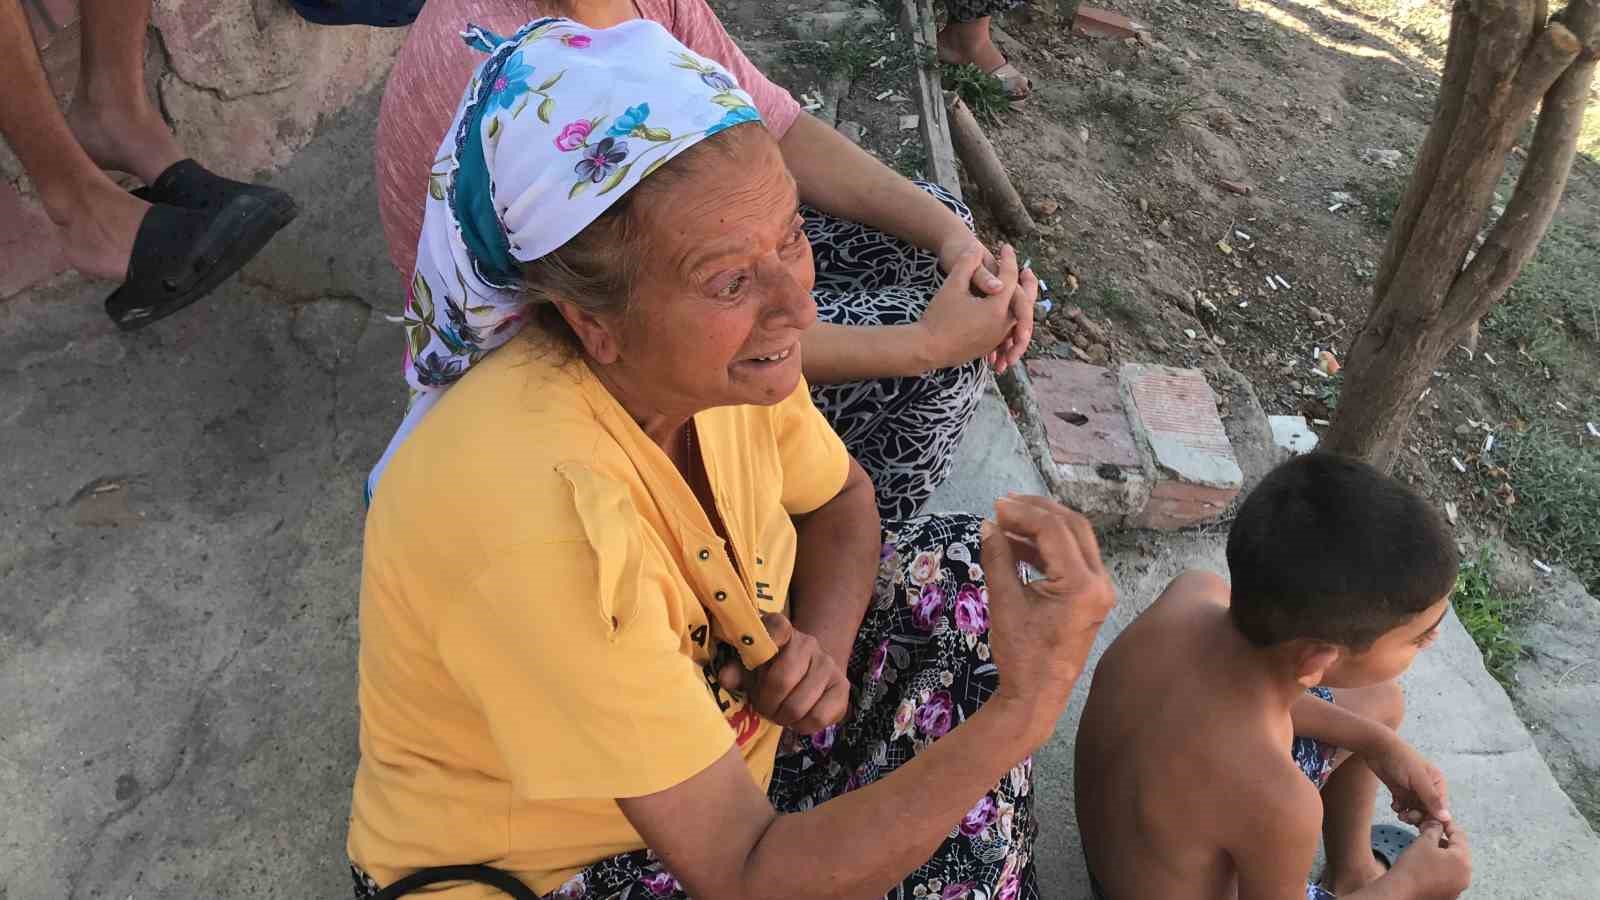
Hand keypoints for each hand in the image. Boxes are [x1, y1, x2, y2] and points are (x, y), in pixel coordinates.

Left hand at [718, 613, 849, 734]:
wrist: (808, 669)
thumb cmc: (769, 669)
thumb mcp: (749, 666)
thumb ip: (736, 670)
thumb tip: (725, 678)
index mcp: (781, 630)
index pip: (777, 628)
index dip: (766, 643)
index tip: (753, 662)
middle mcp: (808, 642)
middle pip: (782, 680)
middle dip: (766, 703)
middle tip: (763, 708)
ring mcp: (828, 664)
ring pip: (799, 705)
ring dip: (783, 718)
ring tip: (778, 713)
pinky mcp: (842, 688)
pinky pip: (818, 718)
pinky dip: (802, 726)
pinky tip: (797, 719)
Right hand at [915, 245, 1021, 371]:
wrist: (927, 349)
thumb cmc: (938, 317)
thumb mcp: (951, 286)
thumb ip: (966, 265)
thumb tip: (975, 247)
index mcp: (996, 308)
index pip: (1009, 278)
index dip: (1008, 259)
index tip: (1006, 246)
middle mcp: (1002, 325)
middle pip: (1025, 302)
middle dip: (1029, 284)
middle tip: (1027, 270)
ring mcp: (997, 338)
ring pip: (1019, 319)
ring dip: (1023, 303)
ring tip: (1020, 290)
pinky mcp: (989, 347)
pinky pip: (1008, 332)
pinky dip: (1013, 319)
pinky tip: (1007, 313)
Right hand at [980, 494, 1116, 749]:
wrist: (1037, 695)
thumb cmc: (1021, 654)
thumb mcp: (1004, 602)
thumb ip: (998, 557)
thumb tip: (988, 525)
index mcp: (1082, 585)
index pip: (1055, 531)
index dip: (1024, 513)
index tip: (995, 507)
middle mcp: (1099, 583)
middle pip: (1073, 527)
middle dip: (1038, 511)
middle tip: (1005, 504)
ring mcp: (1099, 590)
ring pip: (1075, 540)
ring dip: (1042, 528)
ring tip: (1007, 522)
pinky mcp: (1091, 597)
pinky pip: (1072, 559)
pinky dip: (1047, 548)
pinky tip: (1018, 546)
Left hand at [1366, 732, 1450, 824]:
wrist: (1376, 747)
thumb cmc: (1400, 758)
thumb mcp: (1418, 778)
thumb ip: (1431, 798)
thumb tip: (1447, 818)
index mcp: (1437, 782)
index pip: (1441, 807)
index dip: (1434, 818)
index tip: (1424, 825)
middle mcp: (1427, 787)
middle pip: (1428, 811)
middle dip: (1419, 817)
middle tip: (1408, 816)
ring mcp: (1413, 790)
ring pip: (1416, 810)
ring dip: (1409, 815)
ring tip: (1400, 812)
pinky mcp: (1400, 791)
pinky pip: (1404, 807)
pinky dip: (1400, 809)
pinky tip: (1394, 805)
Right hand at [1388, 820, 1471, 898]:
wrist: (1400, 893)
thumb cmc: (1412, 867)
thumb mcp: (1423, 841)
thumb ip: (1434, 829)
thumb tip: (1437, 824)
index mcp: (1463, 860)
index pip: (1460, 835)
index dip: (1447, 824)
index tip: (1437, 818)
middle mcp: (1465, 876)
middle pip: (1459, 850)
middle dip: (1445, 839)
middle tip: (1429, 831)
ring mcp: (1458, 887)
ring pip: (1454, 864)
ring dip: (1443, 853)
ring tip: (1426, 848)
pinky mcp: (1449, 895)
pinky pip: (1449, 876)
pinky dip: (1440, 867)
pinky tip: (1426, 864)